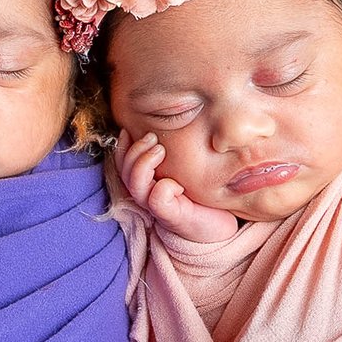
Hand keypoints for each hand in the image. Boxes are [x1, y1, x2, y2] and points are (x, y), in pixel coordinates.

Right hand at [114, 130, 238, 244]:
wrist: (219, 226)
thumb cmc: (202, 193)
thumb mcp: (186, 166)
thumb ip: (175, 148)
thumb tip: (173, 115)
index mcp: (147, 181)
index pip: (122, 161)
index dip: (122, 145)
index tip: (130, 128)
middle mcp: (147, 194)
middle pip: (124, 171)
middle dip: (134, 150)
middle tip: (153, 138)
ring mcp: (157, 207)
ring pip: (135, 185)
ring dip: (143, 163)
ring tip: (160, 150)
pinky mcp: (172, 217)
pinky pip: (158, 200)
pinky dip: (164, 187)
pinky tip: (178, 184)